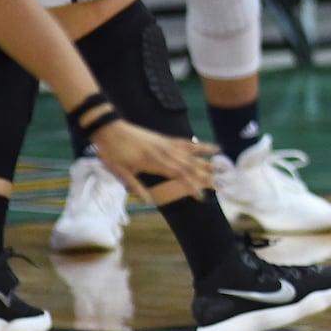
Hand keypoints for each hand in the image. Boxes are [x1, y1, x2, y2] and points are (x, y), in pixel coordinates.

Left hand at [88, 120, 216, 199]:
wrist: (110, 129)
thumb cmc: (112, 152)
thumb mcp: (119, 172)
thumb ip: (135, 185)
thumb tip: (147, 201)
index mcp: (154, 162)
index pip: (178, 175)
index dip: (191, 186)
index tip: (201, 196)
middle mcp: (164, 152)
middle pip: (190, 165)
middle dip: (205, 176)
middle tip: (219, 185)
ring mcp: (166, 144)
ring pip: (191, 154)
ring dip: (207, 161)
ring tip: (221, 167)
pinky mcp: (165, 139)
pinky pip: (186, 142)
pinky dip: (200, 145)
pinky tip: (210, 147)